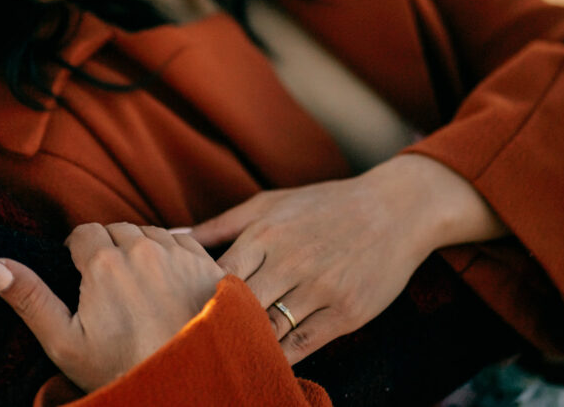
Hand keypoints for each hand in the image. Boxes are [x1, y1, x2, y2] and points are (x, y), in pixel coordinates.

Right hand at [0, 223, 225, 392]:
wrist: (194, 386)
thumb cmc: (124, 369)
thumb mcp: (65, 343)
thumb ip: (29, 298)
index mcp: (104, 261)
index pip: (83, 232)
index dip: (77, 253)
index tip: (81, 279)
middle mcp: (143, 247)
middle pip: (116, 229)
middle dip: (108, 249)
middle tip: (108, 288)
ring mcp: (179, 254)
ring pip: (150, 233)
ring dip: (140, 250)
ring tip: (136, 287)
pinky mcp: (208, 264)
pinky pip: (182, 244)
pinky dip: (171, 256)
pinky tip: (168, 286)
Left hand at [188, 154, 506, 364]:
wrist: (393, 209)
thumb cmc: (321, 205)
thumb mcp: (267, 204)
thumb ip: (218, 225)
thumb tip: (169, 236)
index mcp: (265, 233)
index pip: (217, 276)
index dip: (195, 297)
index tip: (179, 311)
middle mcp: (291, 262)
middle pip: (239, 306)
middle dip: (215, 324)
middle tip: (193, 340)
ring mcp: (321, 290)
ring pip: (269, 330)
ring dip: (245, 343)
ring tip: (224, 354)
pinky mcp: (348, 313)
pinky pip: (303, 345)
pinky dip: (280, 357)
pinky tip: (262, 360)